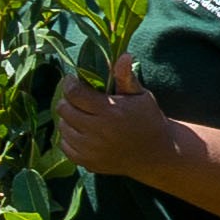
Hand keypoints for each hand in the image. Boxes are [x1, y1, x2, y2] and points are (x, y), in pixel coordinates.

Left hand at [55, 54, 175, 181]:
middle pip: (64, 110)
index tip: (72, 79)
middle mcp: (98, 132)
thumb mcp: (140, 96)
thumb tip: (123, 55)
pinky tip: (81, 132)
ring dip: (68, 119)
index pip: (74, 93)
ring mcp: (91, 150)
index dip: (69, 83)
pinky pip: (65, 147)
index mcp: (110, 111)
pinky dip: (69, 137)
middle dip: (68, 100)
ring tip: (80, 114)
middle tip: (76, 97)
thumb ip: (126, 77)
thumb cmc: (148, 119)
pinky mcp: (88, 163)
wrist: (156, 154)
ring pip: (63, 128)